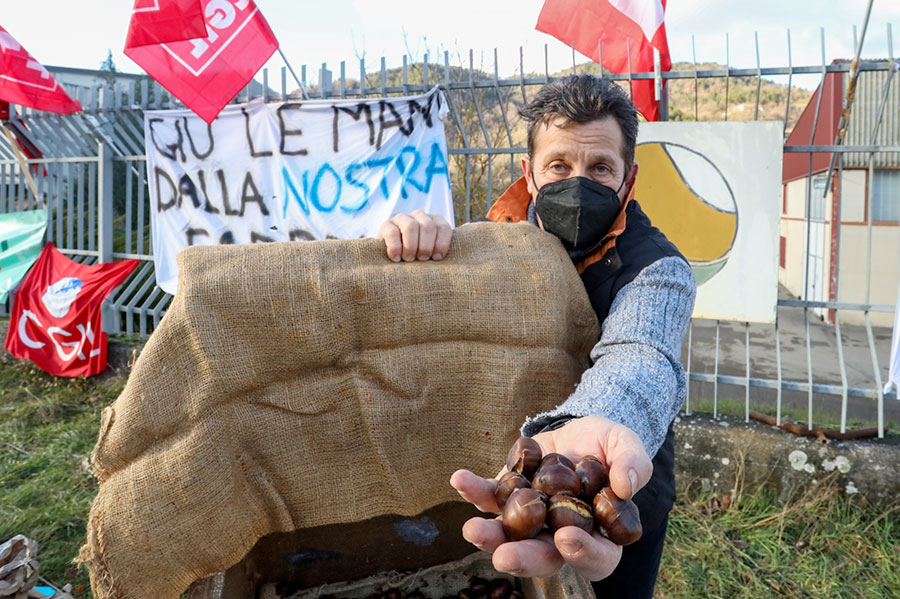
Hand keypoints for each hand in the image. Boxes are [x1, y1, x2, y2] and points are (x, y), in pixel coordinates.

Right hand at [376, 210, 452, 261]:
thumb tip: (441, 258)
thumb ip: (438, 252)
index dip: (441, 244)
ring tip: (409, 259)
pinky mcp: (387, 225)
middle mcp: (419, 216)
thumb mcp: (431, 253)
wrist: (393, 256)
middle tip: (422, 259)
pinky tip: (396, 258)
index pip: (443, 228)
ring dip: (411, 246)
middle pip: (428, 226)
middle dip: (426, 246)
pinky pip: (392, 233)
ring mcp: (402, 218)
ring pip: (411, 227)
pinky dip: (395, 248)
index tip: (436, 258)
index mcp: (435, 221)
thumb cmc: (417, 257)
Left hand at [449, 416, 652, 580]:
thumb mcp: (627, 448)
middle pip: (544, 557)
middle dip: (523, 558)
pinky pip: (489, 498)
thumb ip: (634, 464)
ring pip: (510, 536)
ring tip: (472, 529)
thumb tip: (626, 485)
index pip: (596, 557)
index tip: (566, 538)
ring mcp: (531, 519)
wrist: (581, 431)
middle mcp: (561, 535)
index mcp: (600, 534)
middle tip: (504, 556)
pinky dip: (474, 491)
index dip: (582, 553)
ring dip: (490, 535)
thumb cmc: (611, 447)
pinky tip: (460, 479)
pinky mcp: (508, 497)